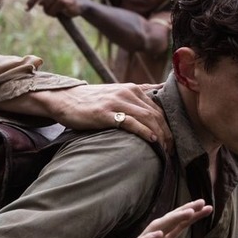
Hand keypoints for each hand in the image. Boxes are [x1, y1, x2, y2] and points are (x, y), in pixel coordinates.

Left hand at [26, 0, 86, 16]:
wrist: (81, 6)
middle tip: (26, 8)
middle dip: (33, 1)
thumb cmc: (64, 0)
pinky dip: (53, 13)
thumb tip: (28, 0)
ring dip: (47, 9)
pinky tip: (60, 12)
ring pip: (45, 3)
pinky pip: (51, 9)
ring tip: (54, 9)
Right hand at [35, 83, 171, 146]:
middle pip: (156, 113)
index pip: (158, 107)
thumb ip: (137, 94)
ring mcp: (116, 102)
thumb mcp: (117, 93)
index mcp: (132, 88)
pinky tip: (152, 141)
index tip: (172, 141)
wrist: (65, 99)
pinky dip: (144, 131)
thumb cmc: (92, 100)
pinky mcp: (105, 113)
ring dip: (159, 134)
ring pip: (147, 117)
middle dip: (167, 133)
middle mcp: (127, 92)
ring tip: (164, 149)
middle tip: (171, 150)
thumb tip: (160, 91)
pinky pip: (131, 122)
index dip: (168, 125)